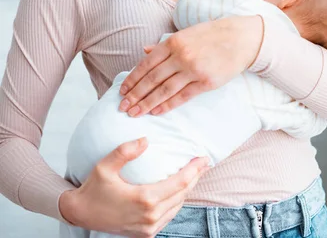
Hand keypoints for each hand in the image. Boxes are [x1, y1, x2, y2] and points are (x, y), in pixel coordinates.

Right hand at [59, 138, 209, 237]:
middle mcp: (150, 216)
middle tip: (204, 163)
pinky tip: (179, 191)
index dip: (195, 170)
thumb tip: (145, 140)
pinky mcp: (146, 233)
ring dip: (187, 190)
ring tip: (195, 174)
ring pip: (178, 206)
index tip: (204, 158)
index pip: (180, 183)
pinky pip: (169, 215)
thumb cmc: (93, 189)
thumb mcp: (104, 167)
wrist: (80, 214)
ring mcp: (149, 227)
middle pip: (183, 194)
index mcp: (145, 199)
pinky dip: (177, 202)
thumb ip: (124, 152)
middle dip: (196, 177)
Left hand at [119, 15, 262, 116]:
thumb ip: (164, 45)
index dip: (133, 79)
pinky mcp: (206, 82)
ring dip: (148, 103)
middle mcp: (181, 56)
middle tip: (124, 107)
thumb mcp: (186, 34)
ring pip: (165, 90)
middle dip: (136, 95)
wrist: (240, 38)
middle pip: (152, 79)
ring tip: (136, 113)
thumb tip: (144, 51)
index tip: (122, 91)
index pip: (146, 64)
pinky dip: (168, 105)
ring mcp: (193, 70)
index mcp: (173, 43)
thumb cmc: (212, 35)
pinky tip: (157, 111)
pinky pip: (183, 96)